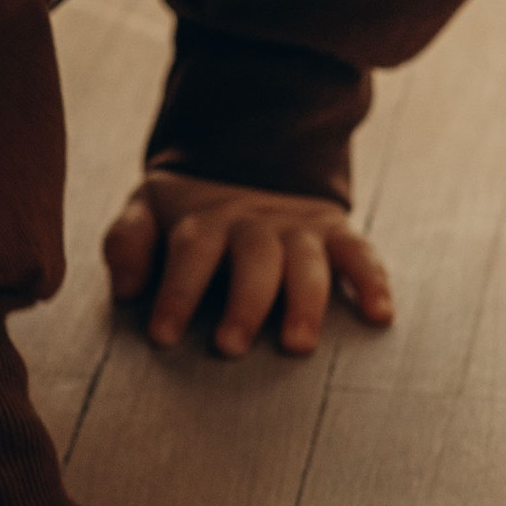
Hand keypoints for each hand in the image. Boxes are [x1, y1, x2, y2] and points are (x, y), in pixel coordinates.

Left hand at [103, 172, 394, 359]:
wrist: (246, 159)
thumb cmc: (189, 211)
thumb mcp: (148, 210)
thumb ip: (129, 242)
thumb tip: (125, 289)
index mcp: (206, 220)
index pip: (191, 254)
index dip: (176, 293)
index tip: (162, 335)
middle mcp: (255, 224)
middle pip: (253, 262)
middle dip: (243, 304)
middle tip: (230, 346)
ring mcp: (299, 229)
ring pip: (306, 264)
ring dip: (304, 303)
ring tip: (297, 345)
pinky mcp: (335, 234)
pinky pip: (360, 254)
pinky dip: (374, 282)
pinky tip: (379, 316)